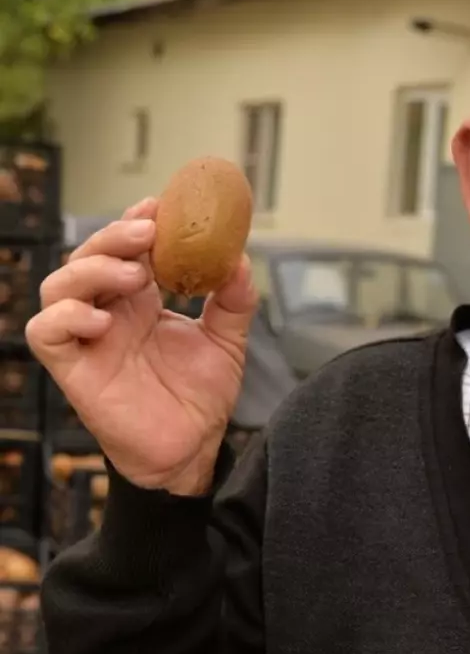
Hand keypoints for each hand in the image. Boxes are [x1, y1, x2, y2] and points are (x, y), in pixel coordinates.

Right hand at [26, 197, 257, 495]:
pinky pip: (45, 334)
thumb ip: (234, 299)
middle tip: (149, 232)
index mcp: (140, 300)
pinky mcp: (74, 370)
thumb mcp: (228, 339)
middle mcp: (109, 313)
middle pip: (88, 257)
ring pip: (58, 287)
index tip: (162, 205)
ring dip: (92, 269)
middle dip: (114, 236)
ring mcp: (88, 340)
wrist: (194, 449)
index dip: (135, 222)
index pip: (124, 249)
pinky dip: (66, 317)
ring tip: (136, 275)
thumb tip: (239, 259)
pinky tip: (103, 319)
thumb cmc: (201, 395)